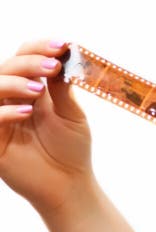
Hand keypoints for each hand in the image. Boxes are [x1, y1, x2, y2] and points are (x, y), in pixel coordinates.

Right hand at [0, 39, 94, 216]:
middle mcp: (10, 100)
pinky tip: (26, 112)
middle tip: (52, 67)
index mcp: (30, 90)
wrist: (70, 185)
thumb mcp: (72, 115)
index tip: (62, 46)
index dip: (39, 48)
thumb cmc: (72, 151)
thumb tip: (65, 56)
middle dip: (28, 63)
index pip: (24, 58)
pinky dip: (3, 111)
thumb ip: (63, 88)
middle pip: (6, 67)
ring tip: (38, 90)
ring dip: (13, 82)